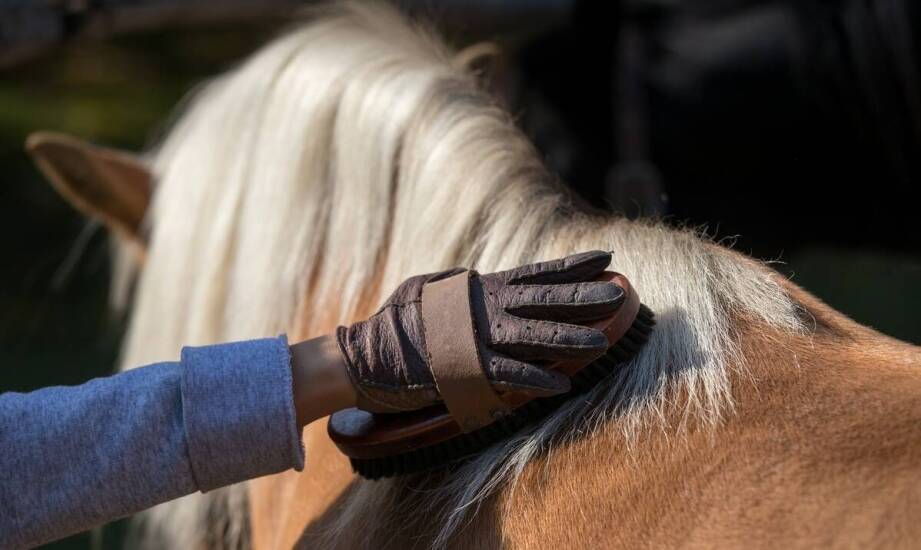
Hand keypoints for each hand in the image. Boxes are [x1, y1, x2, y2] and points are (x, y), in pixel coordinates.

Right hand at [335, 250, 623, 412]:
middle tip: (620, 293)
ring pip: (532, 335)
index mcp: (480, 288)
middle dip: (583, 296)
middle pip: (543, 299)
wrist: (364, 356)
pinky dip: (533, 379)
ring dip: (569, 339)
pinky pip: (506, 374)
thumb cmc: (397, 325)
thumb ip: (460, 285)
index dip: (571, 266)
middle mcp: (483, 307)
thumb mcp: (430, 291)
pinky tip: (562, 386)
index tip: (606, 258)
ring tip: (604, 341)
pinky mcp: (463, 368)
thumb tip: (477, 276)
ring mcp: (474, 337)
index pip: (534, 273)